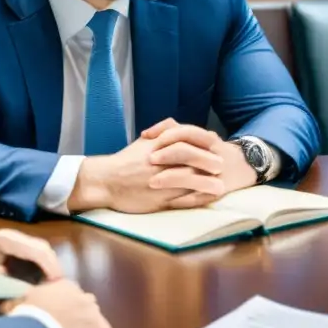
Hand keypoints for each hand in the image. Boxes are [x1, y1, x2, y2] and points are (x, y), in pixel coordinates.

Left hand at [0, 229, 63, 279]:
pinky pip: (37, 251)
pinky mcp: (19, 245)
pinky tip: (47, 275)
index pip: (34, 249)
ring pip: (42, 248)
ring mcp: (18, 239)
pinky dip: (45, 262)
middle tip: (59, 283)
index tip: (55, 280)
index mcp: (6, 240)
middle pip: (42, 246)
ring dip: (51, 263)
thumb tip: (17, 281)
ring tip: (55, 281)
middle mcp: (15, 236)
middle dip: (53, 264)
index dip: (48, 264)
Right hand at [3, 278, 113, 327]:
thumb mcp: (19, 303)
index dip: (66, 305)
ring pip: (95, 316)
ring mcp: (91, 309)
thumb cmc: (26, 316)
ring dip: (89, 325)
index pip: (70, 291)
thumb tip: (6, 306)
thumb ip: (19, 300)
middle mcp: (80, 293)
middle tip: (71, 326)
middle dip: (80, 312)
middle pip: (86, 302)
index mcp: (63, 285)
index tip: (60, 315)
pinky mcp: (99, 326)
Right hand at [68, 121, 225, 212]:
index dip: (204, 142)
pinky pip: (182, 200)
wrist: (105, 181)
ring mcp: (161, 182)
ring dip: (207, 183)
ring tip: (221, 186)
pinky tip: (207, 200)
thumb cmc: (126, 160)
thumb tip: (181, 127)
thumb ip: (164, 132)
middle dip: (209, 161)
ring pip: (189, 181)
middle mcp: (161, 162)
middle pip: (191, 158)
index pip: (187, 139)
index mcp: (158, 146)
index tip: (216, 144)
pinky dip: (196, 200)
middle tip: (221, 166)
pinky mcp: (159, 200)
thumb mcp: (145, 142)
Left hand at [146, 120, 256, 195]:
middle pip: (188, 151)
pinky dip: (183, 200)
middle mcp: (212, 155)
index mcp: (207, 140)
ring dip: (171, 179)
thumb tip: (146, 134)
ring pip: (192, 176)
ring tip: (152, 183)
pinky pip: (199, 197)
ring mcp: (216, 175)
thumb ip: (174, 131)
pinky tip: (167, 202)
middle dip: (167, 155)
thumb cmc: (210, 151)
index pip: (186, 131)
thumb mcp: (197, 137)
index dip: (165, 133)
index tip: (146, 138)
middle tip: (150, 159)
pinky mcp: (217, 191)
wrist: (242, 167)